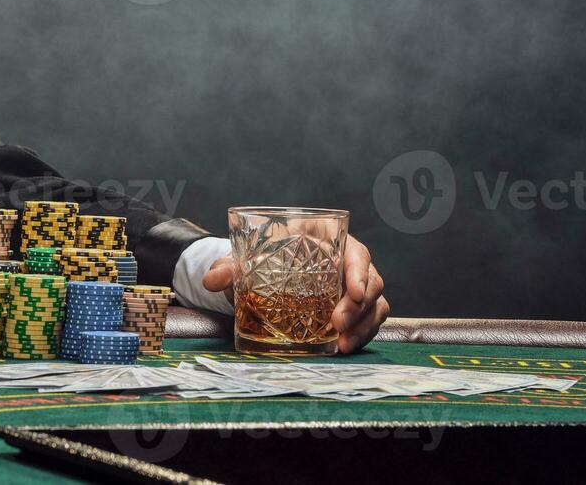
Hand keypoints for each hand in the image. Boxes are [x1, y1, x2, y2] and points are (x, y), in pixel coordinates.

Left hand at [202, 235, 389, 353]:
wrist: (266, 272)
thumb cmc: (265, 257)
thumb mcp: (248, 260)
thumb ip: (230, 267)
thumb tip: (210, 279)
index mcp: (328, 239)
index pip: (355, 251)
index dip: (359, 270)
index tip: (354, 291)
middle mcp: (347, 261)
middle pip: (370, 279)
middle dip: (358, 305)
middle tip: (337, 323)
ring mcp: (353, 286)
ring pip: (375, 303)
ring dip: (364, 324)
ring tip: (343, 342)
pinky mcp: (354, 308)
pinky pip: (370, 320)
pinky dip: (362, 334)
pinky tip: (345, 347)